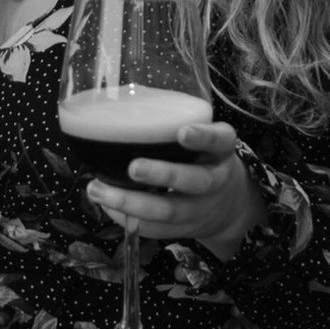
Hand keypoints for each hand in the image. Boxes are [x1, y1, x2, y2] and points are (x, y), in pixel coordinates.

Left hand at [87, 122, 267, 260]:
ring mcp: (201, 209)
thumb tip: (118, 98)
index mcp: (221, 150)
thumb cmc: (203, 157)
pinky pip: (157, 230)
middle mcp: (215, 180)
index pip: (219, 139)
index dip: (203, 137)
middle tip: (133, 167)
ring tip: (97, 190)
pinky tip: (106, 205)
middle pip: (193, 181)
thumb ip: (174, 123)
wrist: (231, 205)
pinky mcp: (185, 230)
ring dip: (131, 202)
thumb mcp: (204, 137)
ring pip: (169, 211)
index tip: (182, 132)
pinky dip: (129, 219)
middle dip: (162, 175)